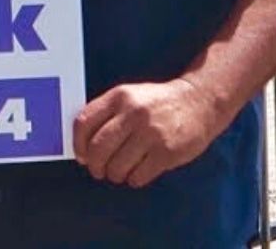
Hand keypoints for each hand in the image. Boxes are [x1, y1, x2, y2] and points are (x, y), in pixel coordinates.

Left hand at [73, 78, 222, 187]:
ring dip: (114, 175)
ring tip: (118, 173)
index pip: (84, 122)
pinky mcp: (166, 152)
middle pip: (99, 148)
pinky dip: (133, 179)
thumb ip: (106, 113)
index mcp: (118, 96)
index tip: (81, 155)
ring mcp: (150, 133)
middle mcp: (132, 113)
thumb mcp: (128, 96)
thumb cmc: (156, 102)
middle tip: (98, 171)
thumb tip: (83, 142)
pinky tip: (136, 173)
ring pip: (117, 165)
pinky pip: (139, 175)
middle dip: (94, 165)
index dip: (78, 143)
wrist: (197, 102)